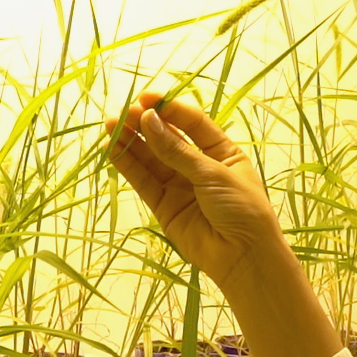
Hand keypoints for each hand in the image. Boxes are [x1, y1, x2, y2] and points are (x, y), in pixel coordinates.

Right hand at [105, 91, 285, 287]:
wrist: (244, 257)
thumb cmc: (242, 208)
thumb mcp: (213, 174)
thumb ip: (177, 151)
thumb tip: (148, 121)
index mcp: (221, 151)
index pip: (191, 122)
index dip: (169, 109)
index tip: (147, 99)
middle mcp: (198, 165)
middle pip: (167, 138)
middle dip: (145, 123)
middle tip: (123, 112)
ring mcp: (180, 185)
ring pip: (151, 158)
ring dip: (131, 141)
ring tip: (111, 124)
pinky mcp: (163, 206)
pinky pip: (143, 181)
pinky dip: (127, 165)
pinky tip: (111, 148)